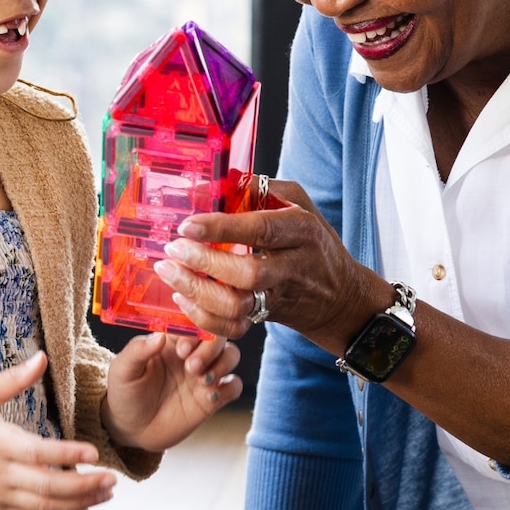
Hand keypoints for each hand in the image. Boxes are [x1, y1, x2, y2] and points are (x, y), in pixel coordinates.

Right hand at [0, 352, 111, 509]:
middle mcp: (0, 474)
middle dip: (85, 486)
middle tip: (112, 479)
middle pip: (48, 488)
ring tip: (106, 494)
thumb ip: (12, 379)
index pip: (38, 453)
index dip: (68, 454)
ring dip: (80, 504)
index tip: (94, 453)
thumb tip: (42, 357)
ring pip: (45, 509)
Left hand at [101, 331, 241, 452]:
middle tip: (191, 367)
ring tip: (202, 381)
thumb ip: (138, 350)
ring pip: (231, 355)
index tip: (181, 349)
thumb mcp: (123, 370)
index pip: (193, 322)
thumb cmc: (125, 393)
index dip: (194, 330)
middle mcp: (192, 353)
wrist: (131, 428)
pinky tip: (210, 396)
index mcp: (172, 340)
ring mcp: (204, 374)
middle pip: (218, 336)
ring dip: (222, 364)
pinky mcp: (212, 398)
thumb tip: (160, 336)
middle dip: (210, 349)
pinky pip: (234, 386)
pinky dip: (229, 387)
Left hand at [153, 180, 386, 353]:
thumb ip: (264, 190)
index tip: (188, 225)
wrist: (340, 295)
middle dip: (205, 262)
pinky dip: (204, 318)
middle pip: (248, 273)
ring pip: (237, 304)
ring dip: (197, 291)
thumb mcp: (300, 205)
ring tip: (170, 272)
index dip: (222, 228)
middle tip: (174, 249)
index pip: (261, 229)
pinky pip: (233, 327)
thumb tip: (220, 182)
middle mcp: (293, 265)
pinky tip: (183, 298)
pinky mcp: (267, 317)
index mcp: (301, 230)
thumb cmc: (313, 242)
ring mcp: (279, 295)